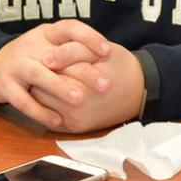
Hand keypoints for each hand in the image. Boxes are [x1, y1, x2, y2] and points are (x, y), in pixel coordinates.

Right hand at [0, 20, 111, 128]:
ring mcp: (16, 65)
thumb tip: (111, 59)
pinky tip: (57, 120)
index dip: (89, 37)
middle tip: (105, 85)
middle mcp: (30, 46)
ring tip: (79, 99)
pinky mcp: (5, 85)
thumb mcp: (51, 44)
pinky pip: (22, 100)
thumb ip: (74, 49)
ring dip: (59, 87)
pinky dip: (40, 111)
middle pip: (57, 55)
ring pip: (37, 74)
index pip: (69, 28)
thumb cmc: (34, 55)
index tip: (108, 51)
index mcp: (46, 33)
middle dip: (82, 70)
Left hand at [29, 46, 146, 133]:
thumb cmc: (121, 67)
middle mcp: (77, 108)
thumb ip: (71, 51)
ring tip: (47, 79)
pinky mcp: (75, 128)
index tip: (45, 55)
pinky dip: (47, 105)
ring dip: (41, 91)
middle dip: (40, 77)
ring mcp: (75, 120)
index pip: (50, 72)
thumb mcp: (99, 52)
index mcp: (83, 85)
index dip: (46, 61)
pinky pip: (50, 117)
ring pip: (42, 104)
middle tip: (41, 67)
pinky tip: (54, 94)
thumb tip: (46, 58)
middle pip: (41, 90)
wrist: (140, 90)